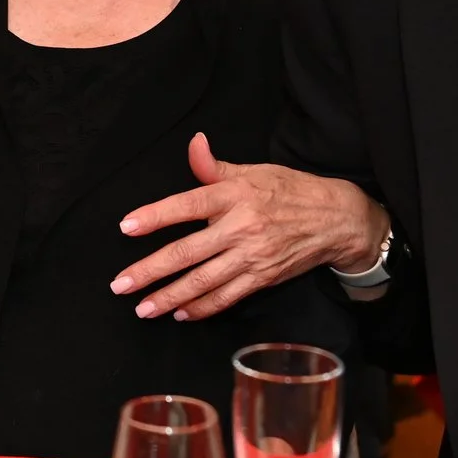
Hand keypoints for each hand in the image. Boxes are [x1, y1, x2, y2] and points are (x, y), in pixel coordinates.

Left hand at [110, 133, 387, 318]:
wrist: (337, 218)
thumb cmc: (290, 190)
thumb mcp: (253, 171)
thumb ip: (214, 167)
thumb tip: (193, 144)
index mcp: (235, 195)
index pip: (187, 205)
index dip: (155, 216)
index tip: (126, 227)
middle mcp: (241, 226)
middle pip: (187, 252)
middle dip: (150, 270)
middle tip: (120, 284)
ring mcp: (252, 256)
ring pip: (203, 281)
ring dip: (169, 297)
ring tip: (143, 308)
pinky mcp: (263, 277)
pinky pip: (227, 297)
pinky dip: (203, 308)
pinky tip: (181, 313)